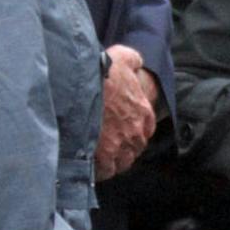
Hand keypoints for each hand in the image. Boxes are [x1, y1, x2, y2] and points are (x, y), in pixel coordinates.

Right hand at [94, 44, 157, 179]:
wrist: (84, 87)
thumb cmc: (104, 72)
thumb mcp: (123, 57)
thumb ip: (133, 60)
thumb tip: (137, 63)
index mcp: (144, 113)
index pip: (145, 128)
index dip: (131, 130)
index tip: (119, 129)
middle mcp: (137, 133)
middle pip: (133, 148)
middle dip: (122, 148)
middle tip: (105, 144)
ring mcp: (122, 146)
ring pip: (121, 162)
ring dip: (111, 161)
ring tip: (97, 157)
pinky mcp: (106, 157)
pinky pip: (105, 171)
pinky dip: (99, 171)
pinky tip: (89, 165)